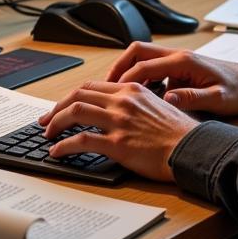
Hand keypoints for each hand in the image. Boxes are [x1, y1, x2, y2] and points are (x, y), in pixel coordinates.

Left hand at [36, 80, 196, 181]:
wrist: (192, 149)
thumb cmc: (180, 133)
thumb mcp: (157, 106)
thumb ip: (135, 104)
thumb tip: (117, 113)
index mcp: (132, 90)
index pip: (92, 86)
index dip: (71, 96)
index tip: (61, 107)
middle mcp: (123, 100)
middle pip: (78, 95)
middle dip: (56, 108)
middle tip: (46, 121)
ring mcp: (119, 121)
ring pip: (75, 111)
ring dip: (55, 123)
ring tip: (47, 135)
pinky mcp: (118, 143)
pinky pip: (81, 140)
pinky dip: (63, 146)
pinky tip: (57, 152)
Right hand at [104, 41, 237, 115]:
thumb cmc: (237, 90)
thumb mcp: (218, 99)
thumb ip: (193, 98)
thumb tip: (168, 99)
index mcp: (184, 61)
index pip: (145, 65)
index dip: (125, 79)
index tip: (111, 94)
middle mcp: (178, 55)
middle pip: (137, 52)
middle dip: (118, 67)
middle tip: (103, 87)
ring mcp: (177, 60)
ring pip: (142, 57)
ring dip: (126, 71)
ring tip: (112, 92)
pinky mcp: (178, 67)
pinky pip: (151, 67)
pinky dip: (138, 77)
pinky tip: (133, 95)